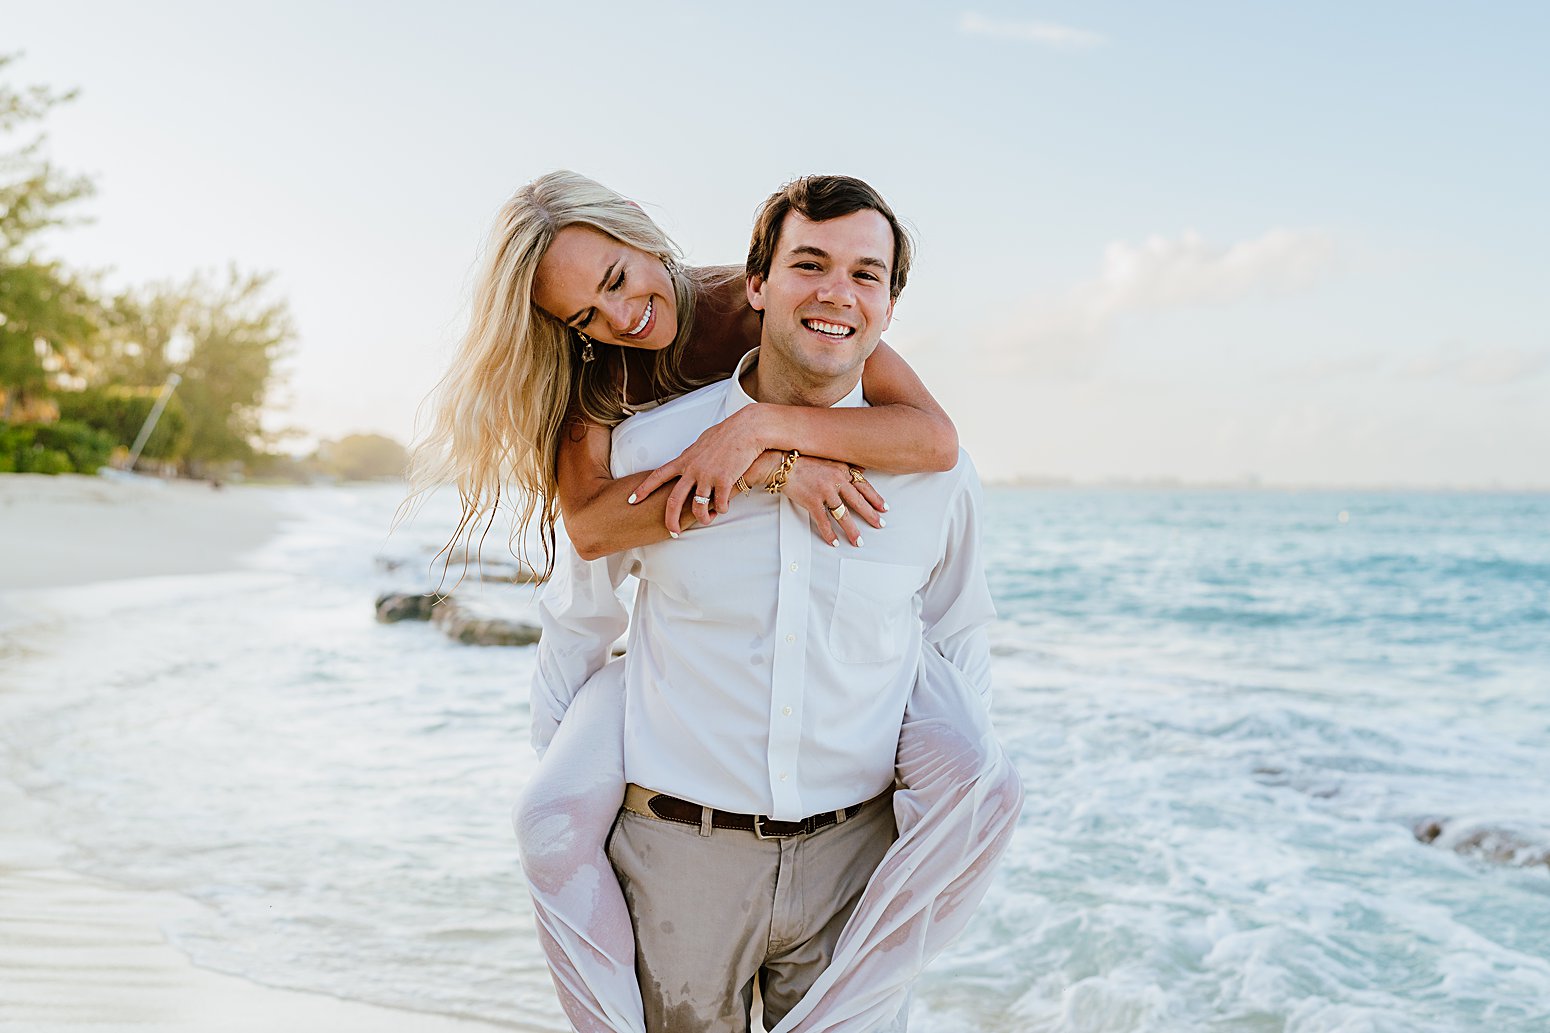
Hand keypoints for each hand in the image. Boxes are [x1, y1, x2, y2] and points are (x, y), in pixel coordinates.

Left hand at [630, 407, 764, 533]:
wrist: (747, 429)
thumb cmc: (727, 433)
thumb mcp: (702, 443)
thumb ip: (693, 456)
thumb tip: (690, 461)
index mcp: (685, 460)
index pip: (658, 476)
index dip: (644, 489)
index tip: (632, 499)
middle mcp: (693, 470)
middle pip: (674, 500)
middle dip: (670, 520)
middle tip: (672, 532)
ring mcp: (708, 476)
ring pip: (698, 507)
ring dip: (703, 518)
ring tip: (708, 518)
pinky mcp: (724, 481)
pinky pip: (720, 505)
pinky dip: (722, 509)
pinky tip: (725, 506)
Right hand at [781, 457, 886, 547]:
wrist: (783, 464)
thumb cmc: (804, 461)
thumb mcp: (829, 459)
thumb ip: (846, 465)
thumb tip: (862, 469)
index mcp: (842, 470)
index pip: (863, 486)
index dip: (875, 498)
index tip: (884, 508)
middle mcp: (836, 480)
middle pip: (857, 501)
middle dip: (870, 515)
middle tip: (879, 525)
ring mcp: (824, 491)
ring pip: (843, 514)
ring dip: (852, 530)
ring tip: (858, 541)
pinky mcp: (811, 501)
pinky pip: (823, 521)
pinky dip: (829, 533)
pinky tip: (834, 542)